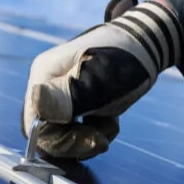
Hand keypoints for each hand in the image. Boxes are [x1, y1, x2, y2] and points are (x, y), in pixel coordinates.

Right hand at [22, 0, 181, 159]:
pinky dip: (96, 131)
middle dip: (79, 140)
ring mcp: (61, 94)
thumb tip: (36, 104)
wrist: (148, 42)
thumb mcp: (100, 80)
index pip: (36, 126)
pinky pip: (78, 130)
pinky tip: (111, 119)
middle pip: (49, 133)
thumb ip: (69, 96)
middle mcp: (46, 85)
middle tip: (106, 136)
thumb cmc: (125, 58)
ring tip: (112, 121)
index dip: (62, 142)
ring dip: (91, 136)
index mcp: (44, 75)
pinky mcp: (76, 102)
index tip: (95, 142)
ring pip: (64, 135)